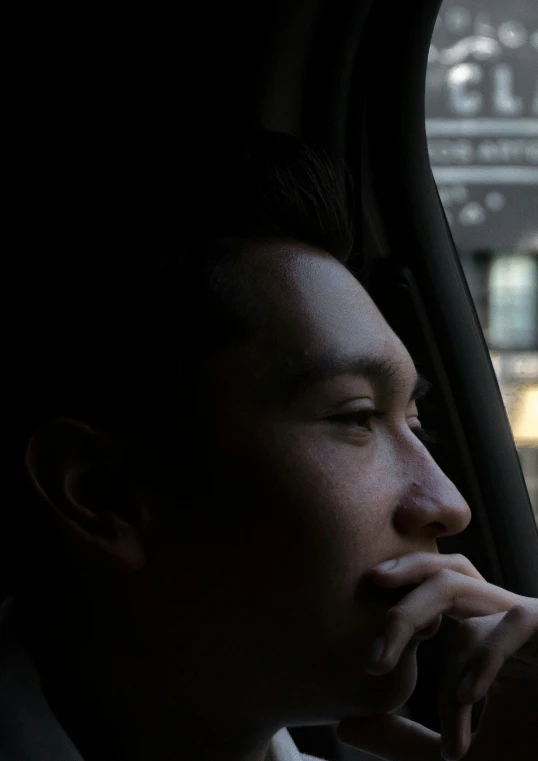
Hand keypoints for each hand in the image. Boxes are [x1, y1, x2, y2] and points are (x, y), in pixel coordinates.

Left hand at [336, 552, 537, 760]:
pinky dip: (481, 659)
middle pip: (439, 570)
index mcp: (479, 631)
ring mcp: (528, 619)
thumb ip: (402, 738)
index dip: (392, 618)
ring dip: (412, 615)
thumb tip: (343, 724)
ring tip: (378, 658)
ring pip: (460, 586)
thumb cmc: (531, 751)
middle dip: (395, 581)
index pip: (427, 598)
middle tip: (357, 614)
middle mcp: (499, 615)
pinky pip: (511, 624)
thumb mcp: (456, 752)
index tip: (365, 660)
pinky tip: (463, 699)